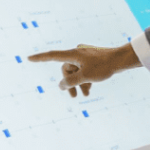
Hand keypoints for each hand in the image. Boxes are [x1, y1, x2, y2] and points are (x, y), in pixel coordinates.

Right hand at [27, 43, 141, 97]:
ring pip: (76, 72)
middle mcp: (77, 53)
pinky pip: (83, 70)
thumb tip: (61, 85)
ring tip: (85, 95)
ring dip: (78, 83)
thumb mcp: (85, 77)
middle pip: (66, 70)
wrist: (121, 60)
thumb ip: (71, 82)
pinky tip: (90, 89)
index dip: (40, 58)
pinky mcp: (91, 60)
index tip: (28, 58)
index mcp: (73, 54)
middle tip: (74, 96)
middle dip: (70, 83)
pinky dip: (84, 79)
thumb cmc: (104, 67)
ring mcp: (84, 56)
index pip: (52, 56)